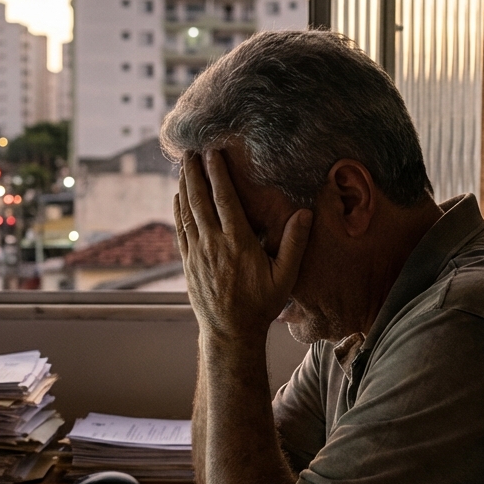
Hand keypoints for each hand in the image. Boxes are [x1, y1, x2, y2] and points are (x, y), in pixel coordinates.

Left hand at [175, 150, 312, 344]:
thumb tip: (305, 214)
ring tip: (183, 165)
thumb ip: (294, 244)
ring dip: (184, 186)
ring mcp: (197, 253)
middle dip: (195, 172)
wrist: (230, 333)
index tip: (212, 152)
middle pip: (200, 200)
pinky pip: (180, 229)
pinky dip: (178, 209)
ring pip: (187, 212)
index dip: (217, 173)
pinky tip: (178, 196)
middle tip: (190, 150)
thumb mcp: (284, 277)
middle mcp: (213, 245)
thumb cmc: (260, 305)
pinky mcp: (187, 263)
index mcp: (237, 243)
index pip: (225, 200)